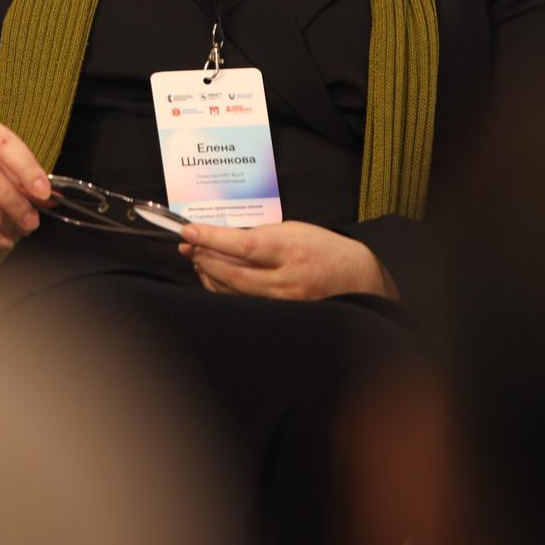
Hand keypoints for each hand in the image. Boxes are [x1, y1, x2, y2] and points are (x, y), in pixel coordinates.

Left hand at [178, 220, 394, 300]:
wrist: (356, 279)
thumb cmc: (324, 249)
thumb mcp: (295, 230)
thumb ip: (261, 234)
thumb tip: (223, 237)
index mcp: (290, 250)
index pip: (243, 246)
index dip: (212, 239)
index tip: (188, 231)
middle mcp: (286, 280)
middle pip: (233, 273)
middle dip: (204, 257)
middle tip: (187, 245)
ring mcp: (282, 302)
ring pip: (233, 292)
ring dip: (209, 274)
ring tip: (198, 257)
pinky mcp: (280, 315)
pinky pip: (242, 303)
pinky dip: (223, 289)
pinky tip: (214, 276)